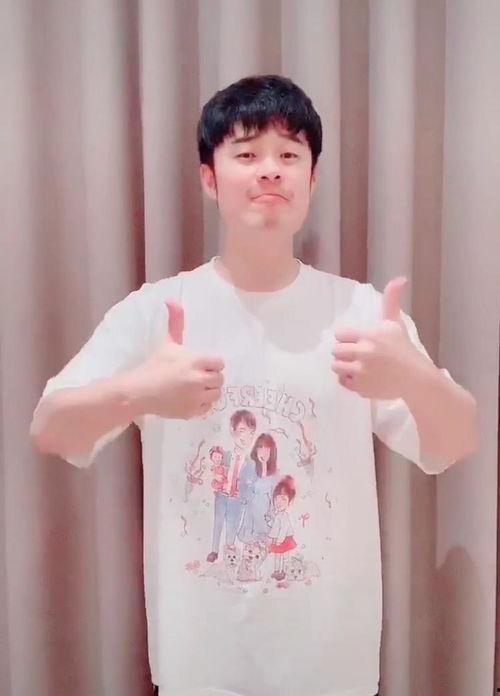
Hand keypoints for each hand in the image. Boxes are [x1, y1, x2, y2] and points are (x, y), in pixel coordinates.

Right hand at [126, 300, 224, 418]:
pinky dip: (201, 405)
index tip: (200, 365)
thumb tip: (171, 299)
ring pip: (216, 394)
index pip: (219, 363)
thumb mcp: (168, 343)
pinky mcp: (192, 412)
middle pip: (220, 379)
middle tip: (196, 377)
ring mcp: (196, 398)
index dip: (211, 364)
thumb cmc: (155, 365)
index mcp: (196, 361)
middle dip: (210, 377)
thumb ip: (176, 322)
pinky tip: (189, 398)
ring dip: (208, 391)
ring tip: (194, 388)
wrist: (139, 391)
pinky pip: (207, 408)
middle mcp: (199, 380)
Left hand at [331, 277, 422, 399]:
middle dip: (344, 352)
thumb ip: (391, 301)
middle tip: (357, 355)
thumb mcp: (395, 323)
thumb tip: (400, 278)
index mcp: (370, 335)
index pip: (340, 334)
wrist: (416, 378)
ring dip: (344, 366)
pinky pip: (342, 382)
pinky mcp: (361, 388)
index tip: (358, 341)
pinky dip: (349, 380)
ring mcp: (362, 372)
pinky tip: (362, 377)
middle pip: (336, 351)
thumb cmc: (403, 349)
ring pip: (336, 366)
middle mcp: (364, 353)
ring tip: (358, 365)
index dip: (347, 338)